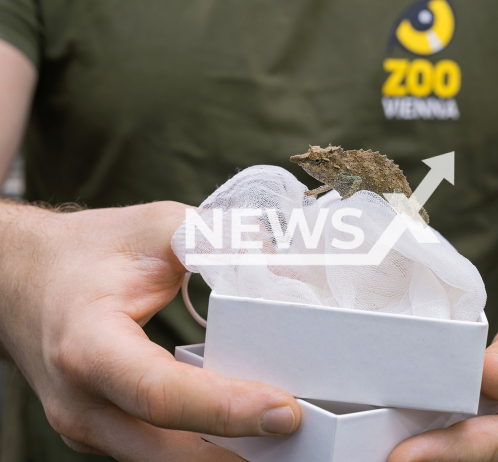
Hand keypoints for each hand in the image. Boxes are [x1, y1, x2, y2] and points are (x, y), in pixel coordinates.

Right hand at [0, 201, 300, 460]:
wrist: (23, 278)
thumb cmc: (87, 252)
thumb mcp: (154, 229)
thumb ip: (216, 242)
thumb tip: (280, 265)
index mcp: (88, 345)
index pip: (161, 393)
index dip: (226, 408)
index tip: (285, 412)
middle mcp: (81, 402)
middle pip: (167, 451)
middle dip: (238, 450)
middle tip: (299, 433)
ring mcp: (87, 425)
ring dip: (223, 454)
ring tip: (278, 436)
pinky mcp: (101, 430)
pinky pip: (157, 451)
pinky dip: (202, 446)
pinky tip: (241, 429)